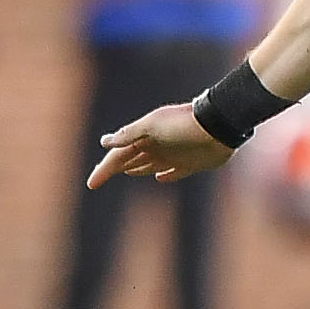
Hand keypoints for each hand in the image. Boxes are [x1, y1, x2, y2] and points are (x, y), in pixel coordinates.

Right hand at [87, 101, 231, 186]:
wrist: (218, 126)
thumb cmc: (183, 124)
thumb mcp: (152, 126)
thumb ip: (129, 134)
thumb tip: (104, 142)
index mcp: (144, 136)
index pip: (117, 156)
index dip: (104, 169)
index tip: (91, 184)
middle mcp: (157, 146)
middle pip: (130, 160)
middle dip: (114, 168)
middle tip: (99, 180)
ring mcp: (173, 155)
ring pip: (149, 164)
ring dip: (137, 168)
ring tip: (127, 171)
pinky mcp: (190, 164)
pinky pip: (174, 172)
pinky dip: (166, 175)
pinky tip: (159, 178)